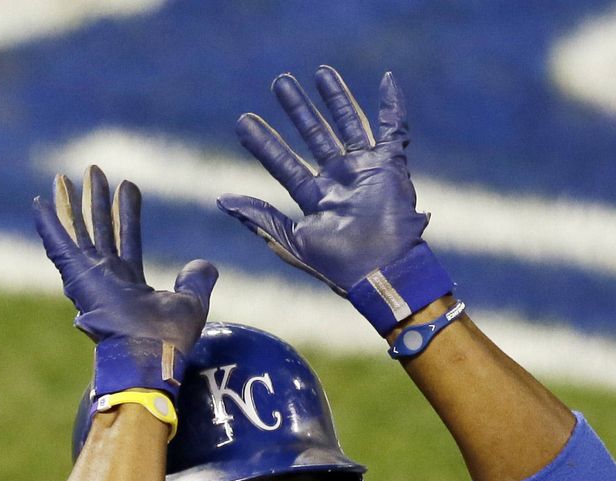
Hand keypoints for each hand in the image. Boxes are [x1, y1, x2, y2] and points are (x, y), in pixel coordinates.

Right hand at [33, 166, 217, 391]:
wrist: (148, 353)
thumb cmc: (169, 338)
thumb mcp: (191, 303)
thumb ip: (196, 282)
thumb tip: (205, 265)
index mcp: (130, 285)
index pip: (127, 239)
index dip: (127, 213)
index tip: (127, 186)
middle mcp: (107, 279)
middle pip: (101, 230)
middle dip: (97, 202)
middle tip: (94, 171)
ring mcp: (90, 278)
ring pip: (79, 231)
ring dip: (74, 204)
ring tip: (66, 176)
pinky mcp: (77, 277)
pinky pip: (59, 246)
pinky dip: (49, 225)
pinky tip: (39, 203)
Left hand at [218, 67, 450, 324]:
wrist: (384, 274)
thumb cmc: (339, 267)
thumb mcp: (292, 243)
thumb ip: (260, 219)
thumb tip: (221, 200)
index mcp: (317, 201)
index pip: (284, 165)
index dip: (264, 144)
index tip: (242, 121)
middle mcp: (340, 183)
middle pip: (316, 137)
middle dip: (298, 111)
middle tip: (280, 83)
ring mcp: (366, 174)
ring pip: (349, 126)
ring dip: (336, 99)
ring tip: (320, 72)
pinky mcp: (391, 168)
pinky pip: (394, 130)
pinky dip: (393, 106)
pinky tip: (388, 80)